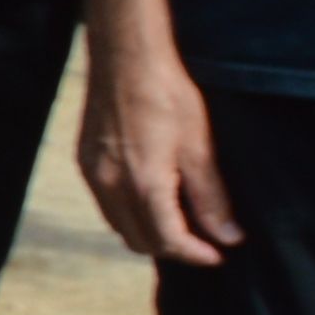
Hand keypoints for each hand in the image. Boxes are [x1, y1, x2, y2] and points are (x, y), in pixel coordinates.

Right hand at [78, 38, 243, 267]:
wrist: (125, 59)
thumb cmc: (167, 97)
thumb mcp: (200, 148)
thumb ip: (212, 198)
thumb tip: (228, 236)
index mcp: (144, 184)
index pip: (168, 240)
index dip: (195, 254)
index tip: (219, 255)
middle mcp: (111, 186)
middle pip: (139, 240)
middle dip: (172, 249)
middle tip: (202, 242)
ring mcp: (93, 174)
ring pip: (119, 225)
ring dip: (148, 233)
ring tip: (178, 223)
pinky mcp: (85, 161)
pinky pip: (106, 204)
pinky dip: (129, 213)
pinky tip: (150, 198)